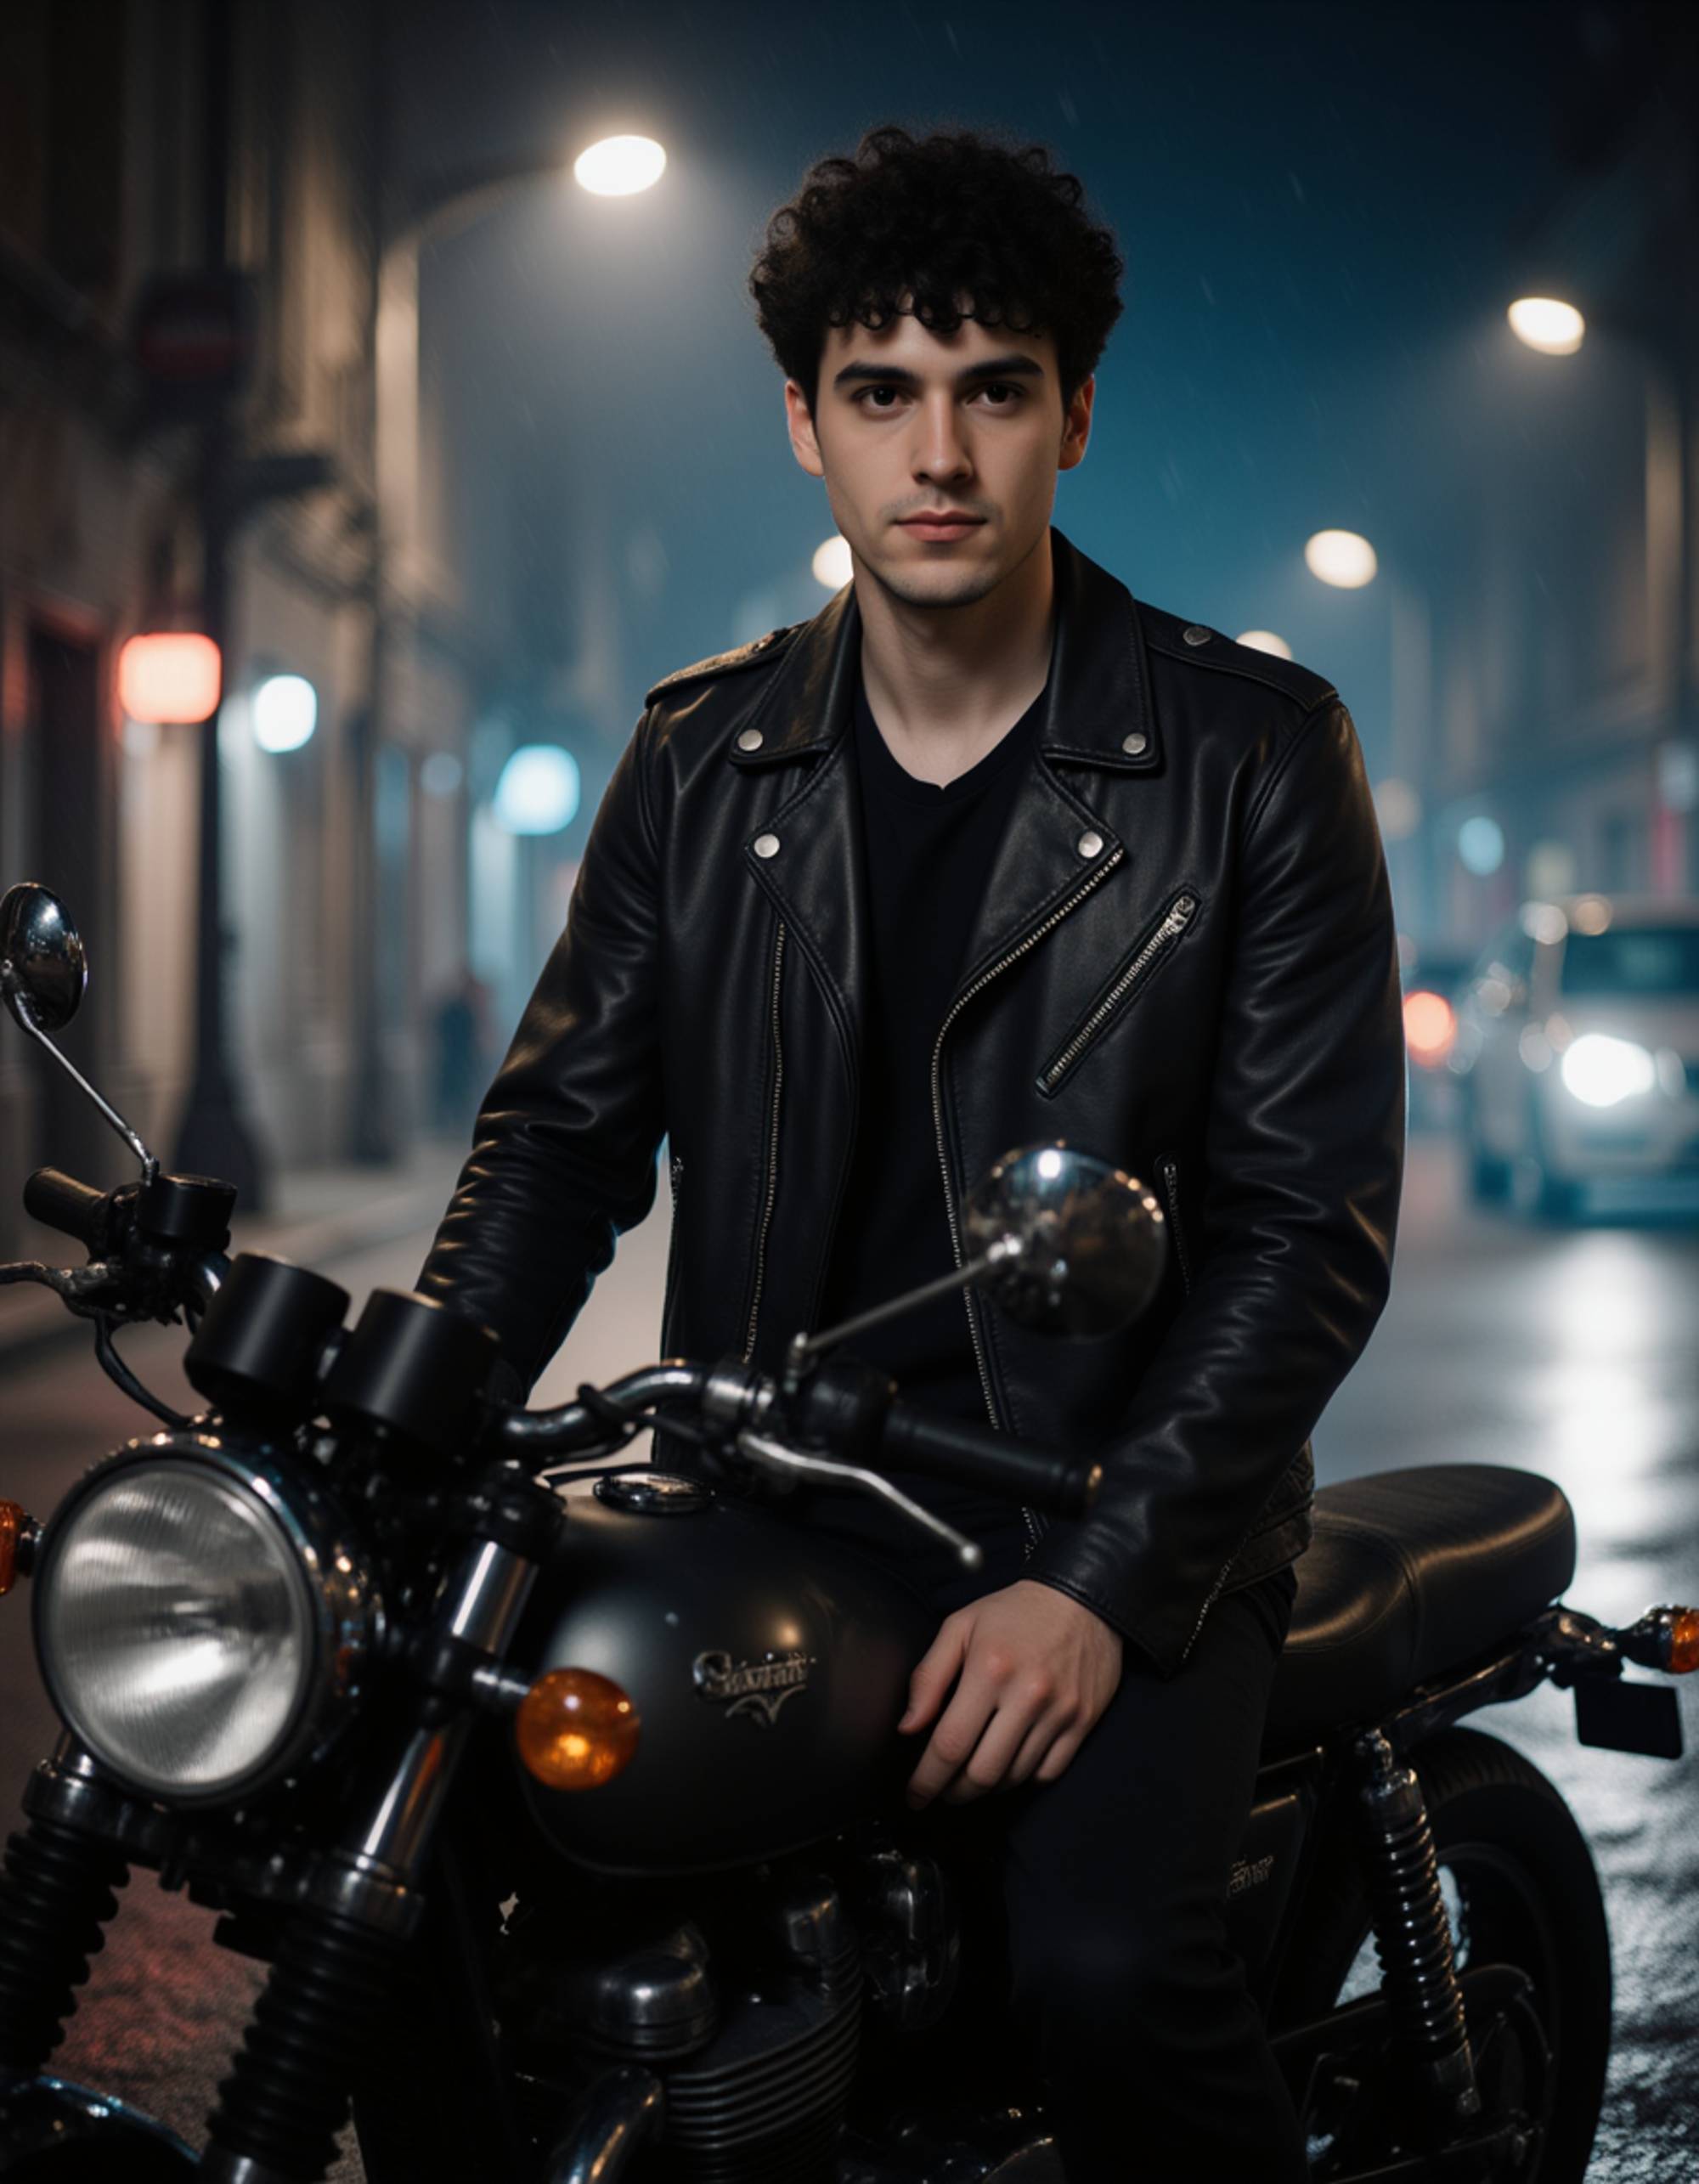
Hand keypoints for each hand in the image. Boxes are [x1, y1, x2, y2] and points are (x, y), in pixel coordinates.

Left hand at [898, 1579, 1122, 1806]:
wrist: (1084, 1596)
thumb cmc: (1015, 1611)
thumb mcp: (961, 1626)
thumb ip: (928, 1676)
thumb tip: (908, 1727)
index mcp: (989, 1669)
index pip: (950, 1744)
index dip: (927, 1780)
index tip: (914, 1796)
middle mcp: (1027, 1695)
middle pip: (983, 1772)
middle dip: (955, 1792)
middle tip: (943, 1791)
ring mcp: (1059, 1712)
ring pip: (1015, 1777)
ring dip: (988, 1787)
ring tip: (972, 1777)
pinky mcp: (1083, 1722)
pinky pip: (1048, 1772)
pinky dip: (1023, 1779)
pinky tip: (1009, 1766)